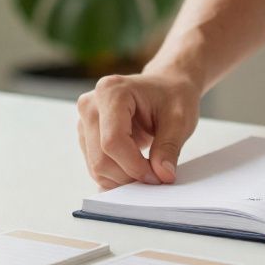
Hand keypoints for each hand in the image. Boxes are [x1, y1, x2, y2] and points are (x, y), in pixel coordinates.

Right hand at [76, 69, 200, 189]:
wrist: (166, 85)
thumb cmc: (173, 96)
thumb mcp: (180, 119)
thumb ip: (169, 147)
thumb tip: (163, 175)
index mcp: (111, 91)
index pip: (113, 141)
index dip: (134, 166)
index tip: (157, 176)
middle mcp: (91, 104)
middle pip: (100, 158)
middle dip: (129, 176)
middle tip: (155, 178)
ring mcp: (85, 120)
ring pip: (96, 166)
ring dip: (122, 178)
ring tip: (148, 171)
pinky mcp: (86, 135)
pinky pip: (96, 166)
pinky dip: (116, 175)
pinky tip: (136, 168)